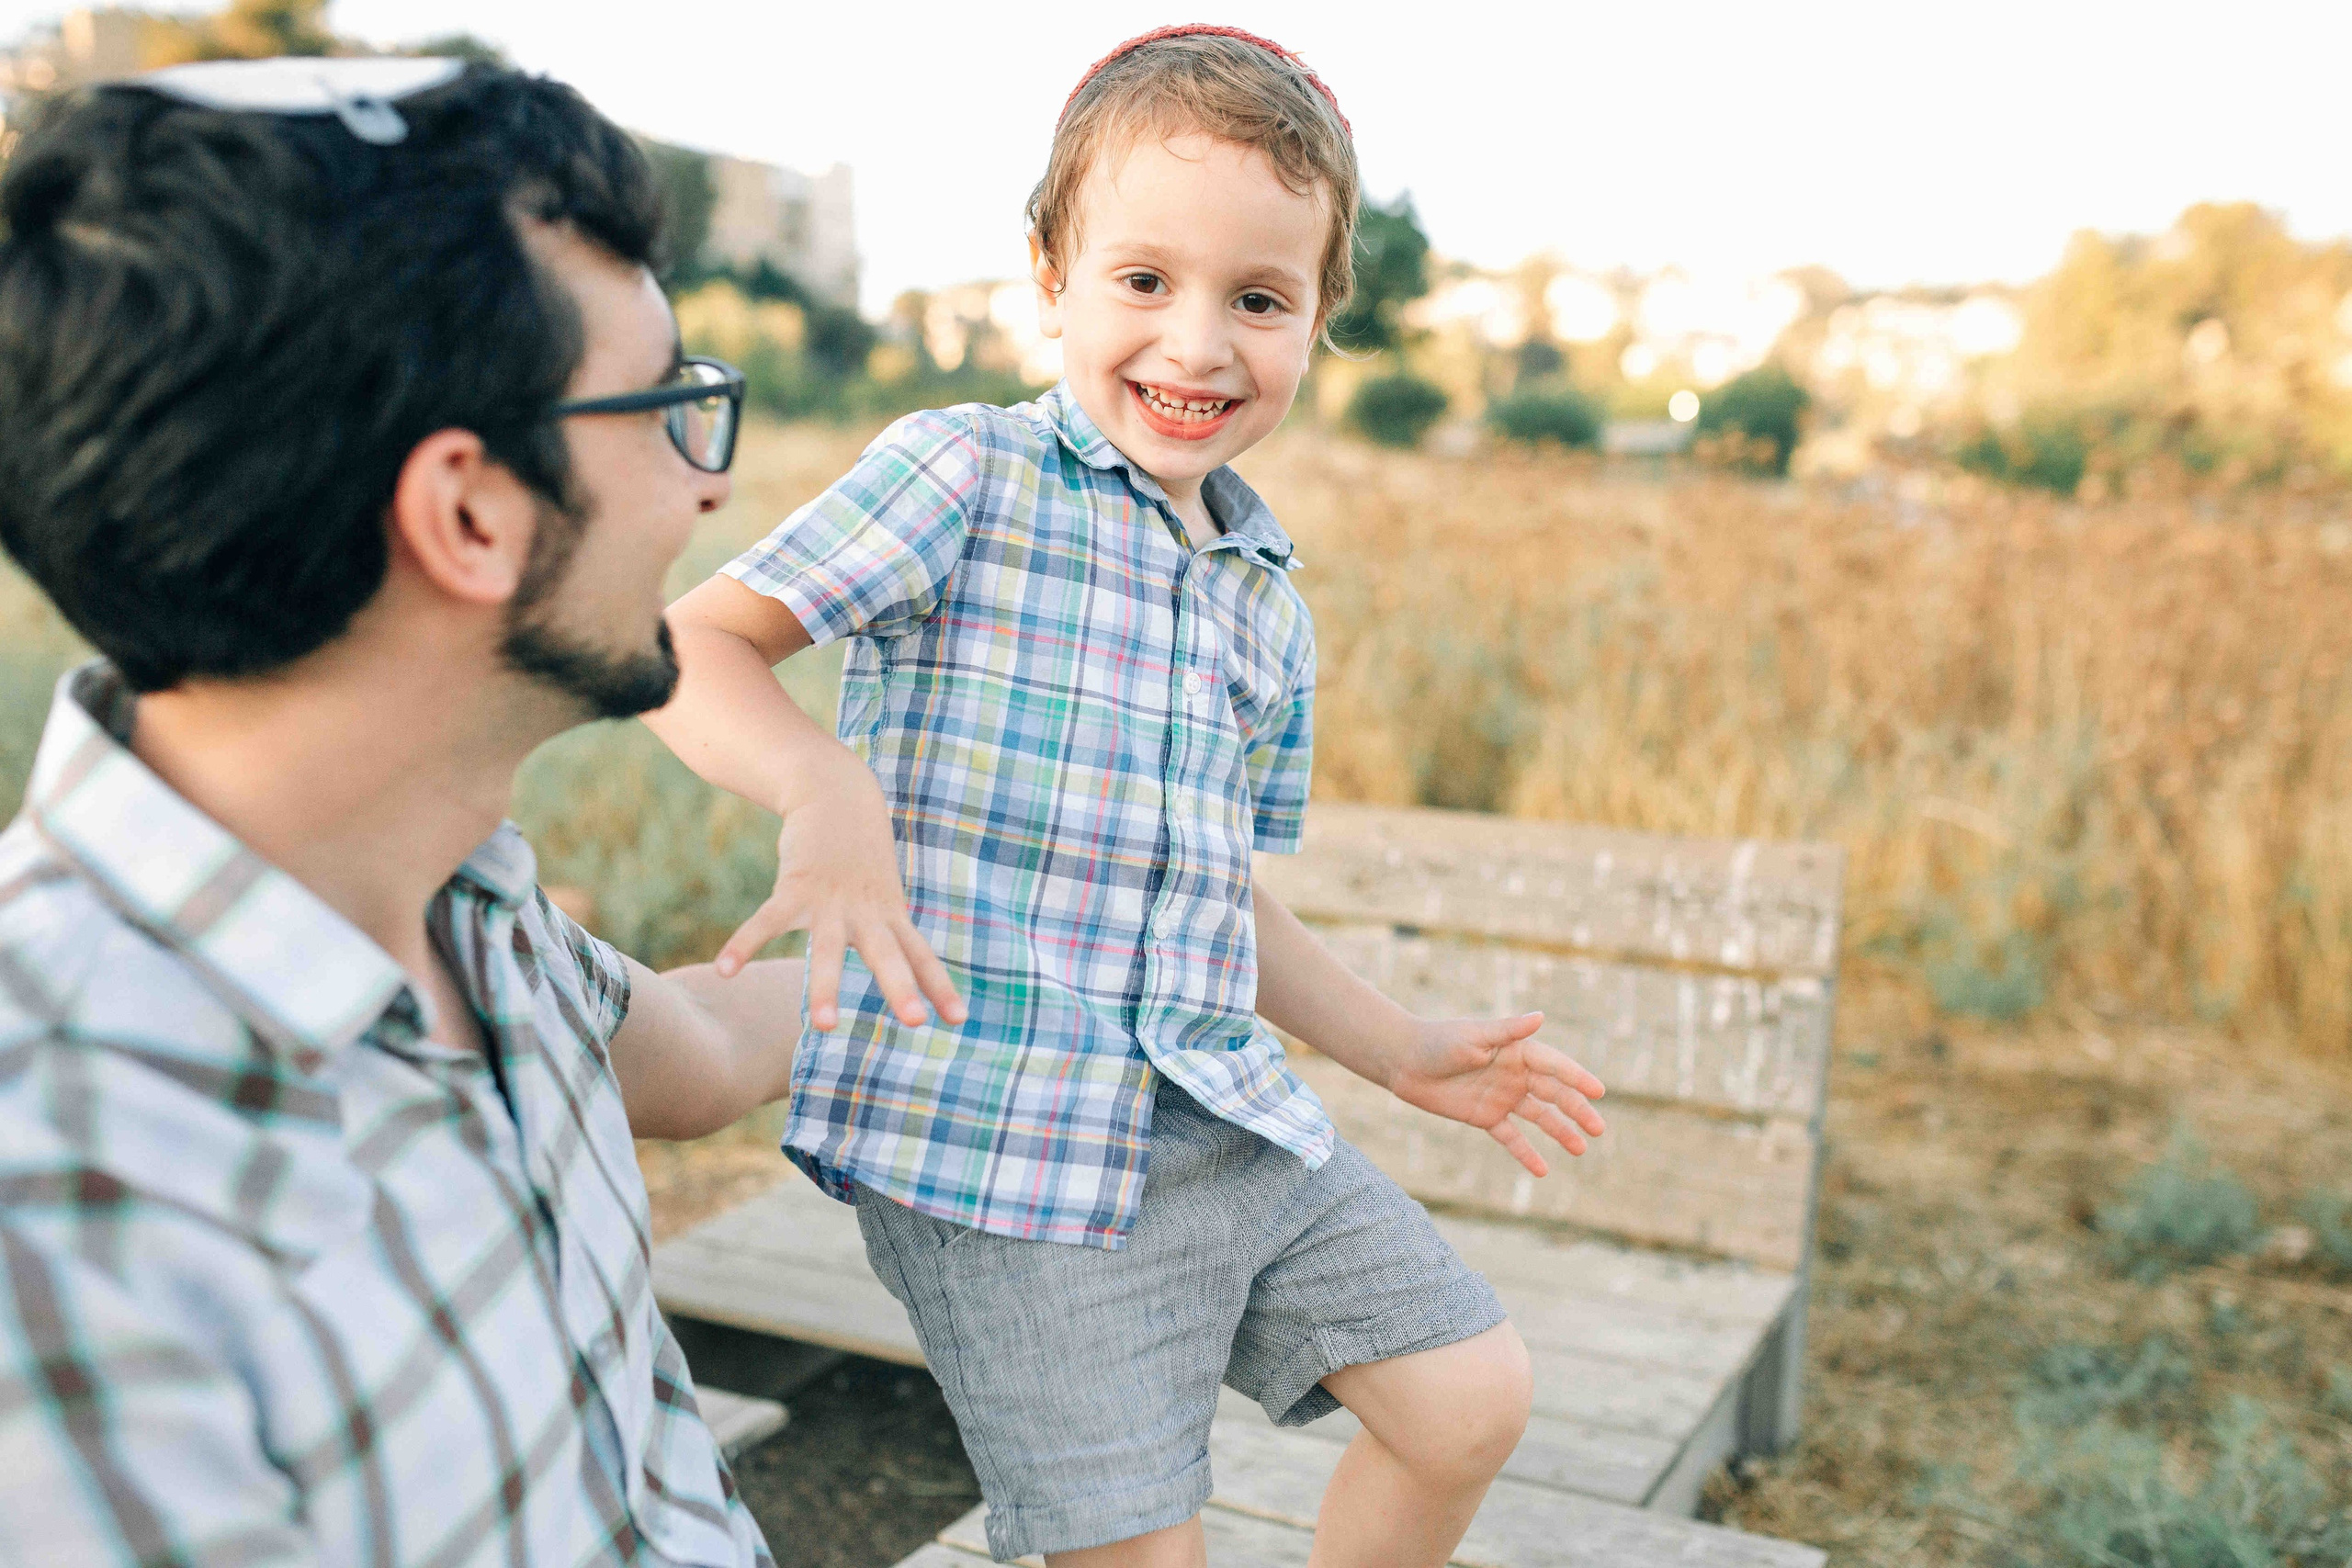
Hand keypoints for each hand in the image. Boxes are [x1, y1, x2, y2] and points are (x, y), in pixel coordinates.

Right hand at [714, 746, 965, 1032]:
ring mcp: (830, 900)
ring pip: (829, 949)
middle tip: (916, 1023)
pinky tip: (725, 971)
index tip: (961, 1020)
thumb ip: (890, 933)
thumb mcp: (883, 893)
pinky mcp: (794, 887)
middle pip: (888, 955)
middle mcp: (866, 912)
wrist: (836, 791)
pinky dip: (744, 945)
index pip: (921, 956)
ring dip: (827, 988)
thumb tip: (905, 970)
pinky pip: (766, 921)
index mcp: (890, 915)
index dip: (940, 987)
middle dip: (900, 989)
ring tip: (825, 1027)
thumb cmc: (861, 855)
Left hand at [1386, 1013, 1606, 1177]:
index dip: (1576, 1078)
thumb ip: (1508, 1031)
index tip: (1598, 1093)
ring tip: (1581, 1149)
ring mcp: (1502, 1096)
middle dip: (1577, 1110)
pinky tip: (1543, 1169)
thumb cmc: (1438, 1041)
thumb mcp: (1474, 1036)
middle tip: (1599, 1129)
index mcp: (1516, 1051)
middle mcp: (1515, 1074)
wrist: (1404, 1062)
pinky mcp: (1486, 1117)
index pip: (1554, 1066)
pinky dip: (1526, 1152)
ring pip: (1539, 1117)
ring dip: (1560, 1132)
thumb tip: (1540, 1016)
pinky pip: (1511, 1137)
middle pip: (1553, 1094)